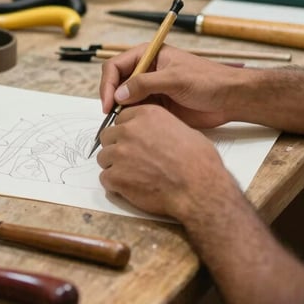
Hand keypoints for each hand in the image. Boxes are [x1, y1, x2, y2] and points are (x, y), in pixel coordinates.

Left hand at [96, 104, 230, 218]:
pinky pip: (105, 178)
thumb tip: (156, 133)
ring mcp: (120, 153)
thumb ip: (161, 127)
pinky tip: (131, 188)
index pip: (121, 119)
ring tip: (132, 176)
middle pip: (108, 136)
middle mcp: (130, 130)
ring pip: (104, 158)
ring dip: (115, 166)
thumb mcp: (184, 130)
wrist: (199, 188)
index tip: (133, 141)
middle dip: (117, 148)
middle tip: (131, 160)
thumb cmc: (198, 162)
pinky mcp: (116, 176)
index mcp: (146, 115)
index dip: (127, 132)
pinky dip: (115, 185)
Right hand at [99, 44, 241, 130]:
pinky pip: (137, 112)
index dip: (108, 84)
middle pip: (116, 83)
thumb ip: (145, 84)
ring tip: (123, 124)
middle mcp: (146, 71)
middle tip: (112, 116)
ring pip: (124, 100)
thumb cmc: (208, 80)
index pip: (115, 66)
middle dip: (111, 98)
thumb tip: (119, 94)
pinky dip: (132, 120)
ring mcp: (151, 89)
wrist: (230, 98)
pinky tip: (135, 127)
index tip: (108, 102)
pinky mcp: (157, 106)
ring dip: (120, 111)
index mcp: (148, 55)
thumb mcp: (175, 79)